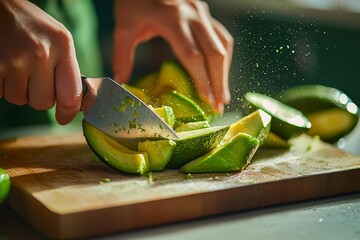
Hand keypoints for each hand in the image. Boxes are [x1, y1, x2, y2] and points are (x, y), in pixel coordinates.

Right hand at [0, 0, 81, 123]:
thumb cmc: (30, 24)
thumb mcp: (58, 39)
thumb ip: (67, 68)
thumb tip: (75, 103)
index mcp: (62, 46)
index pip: (71, 96)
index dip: (68, 113)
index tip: (64, 118)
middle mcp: (40, 54)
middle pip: (43, 103)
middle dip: (38, 96)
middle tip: (33, 77)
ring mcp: (13, 60)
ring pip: (19, 100)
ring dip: (18, 89)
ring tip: (16, 66)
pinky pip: (0, 93)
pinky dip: (1, 85)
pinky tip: (4, 65)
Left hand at [113, 0, 232, 113]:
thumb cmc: (132, 0)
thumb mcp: (124, 27)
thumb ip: (122, 55)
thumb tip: (120, 82)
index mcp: (173, 19)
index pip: (193, 55)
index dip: (203, 80)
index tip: (208, 101)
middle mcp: (193, 15)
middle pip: (214, 53)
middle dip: (219, 81)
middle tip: (219, 107)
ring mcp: (202, 12)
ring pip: (222, 45)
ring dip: (224, 71)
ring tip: (223, 95)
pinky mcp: (204, 13)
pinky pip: (220, 36)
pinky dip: (222, 57)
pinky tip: (219, 73)